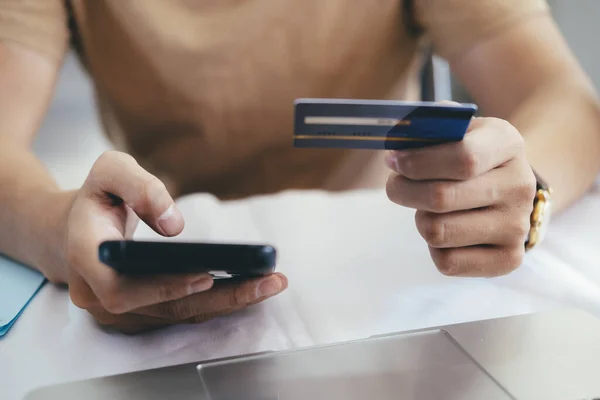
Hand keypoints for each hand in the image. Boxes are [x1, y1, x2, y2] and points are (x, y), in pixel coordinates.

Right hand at [62, 151, 286, 332]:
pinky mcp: (140, 314)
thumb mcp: (110, 171)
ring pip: (177, 313)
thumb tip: (174, 224)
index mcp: (88, 258)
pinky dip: (217, 301)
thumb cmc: (97, 198)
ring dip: (227, 302)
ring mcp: (120, 311)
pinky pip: (181, 311)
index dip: (164, 288)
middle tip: (267, 282)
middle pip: (163, 308)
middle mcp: (99, 295)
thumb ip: (138, 186)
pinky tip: (250, 287)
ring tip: (270, 283)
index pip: (122, 290)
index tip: (207, 277)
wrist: (73, 230)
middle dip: (220, 298)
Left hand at [385, 115, 536, 276]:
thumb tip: (397, 147)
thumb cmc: (468, 155)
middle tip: (396, 185)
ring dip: (419, 218)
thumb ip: (426, 129)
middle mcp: (520, 185)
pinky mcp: (508, 259)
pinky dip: (434, 248)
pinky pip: (447, 262)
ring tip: (427, 208)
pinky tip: (447, 230)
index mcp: (508, 143)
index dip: (418, 163)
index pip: (463, 158)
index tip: (394, 161)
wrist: (507, 189)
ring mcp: (518, 226)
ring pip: (437, 231)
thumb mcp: (455, 131)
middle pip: (441, 198)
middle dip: (404, 190)